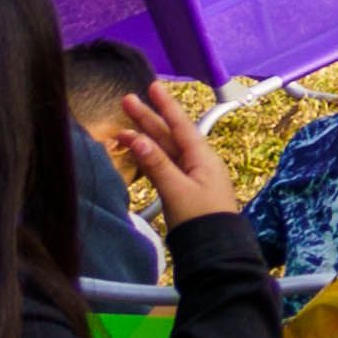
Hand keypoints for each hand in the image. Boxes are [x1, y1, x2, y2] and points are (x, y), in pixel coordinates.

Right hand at [112, 83, 243, 232]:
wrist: (216, 250)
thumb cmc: (201, 220)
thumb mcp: (176, 190)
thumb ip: (157, 165)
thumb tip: (138, 139)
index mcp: (202, 157)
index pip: (180, 125)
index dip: (165, 106)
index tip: (152, 87)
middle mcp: (198, 162)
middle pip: (170, 135)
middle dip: (149, 118)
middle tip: (126, 101)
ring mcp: (191, 177)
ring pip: (165, 151)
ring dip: (145, 139)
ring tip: (122, 128)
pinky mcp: (184, 191)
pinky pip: (165, 167)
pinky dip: (150, 158)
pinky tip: (138, 152)